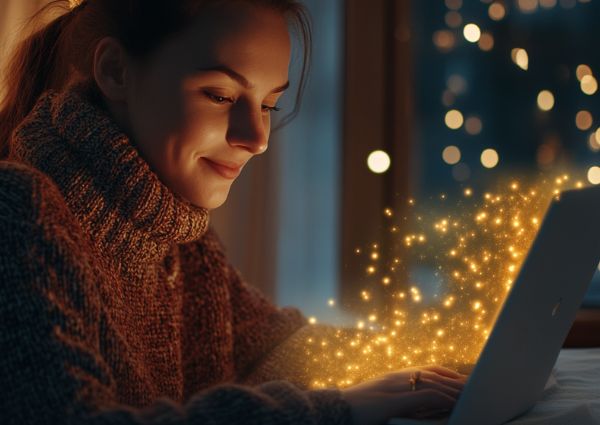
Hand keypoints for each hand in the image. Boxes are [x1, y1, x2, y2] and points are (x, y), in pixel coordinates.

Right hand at [341, 365, 466, 424]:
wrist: (336, 408)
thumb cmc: (358, 407)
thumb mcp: (382, 399)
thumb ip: (399, 397)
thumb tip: (417, 405)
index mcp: (396, 376)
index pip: (428, 369)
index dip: (448, 374)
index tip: (463, 379)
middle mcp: (398, 377)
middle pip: (435, 374)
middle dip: (456, 379)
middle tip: (476, 384)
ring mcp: (396, 387)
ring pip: (433, 383)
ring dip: (454, 388)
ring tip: (471, 393)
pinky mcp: (394, 400)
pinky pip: (424, 396)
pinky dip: (441, 397)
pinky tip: (453, 403)